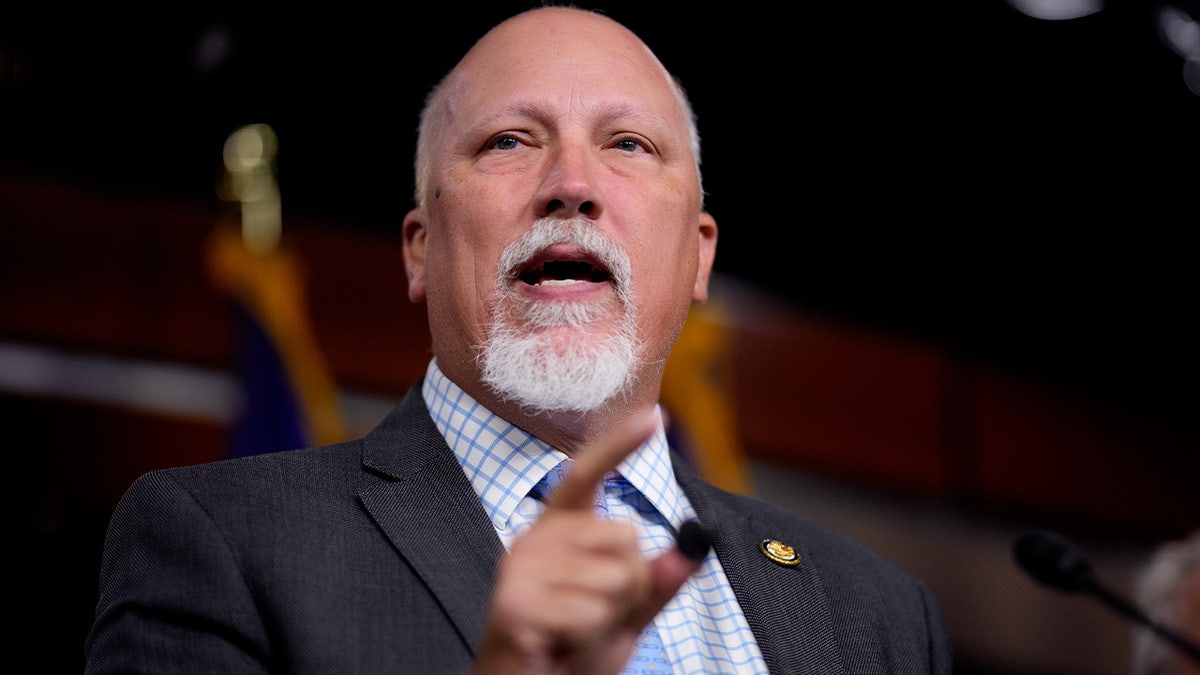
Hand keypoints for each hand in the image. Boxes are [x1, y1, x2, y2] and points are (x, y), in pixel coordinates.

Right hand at [472, 413, 704, 674]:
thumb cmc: (567, 656)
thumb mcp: (623, 618)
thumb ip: (654, 584)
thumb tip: (690, 547)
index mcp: (557, 531)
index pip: (588, 475)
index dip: (618, 444)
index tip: (653, 414)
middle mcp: (535, 538)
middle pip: (629, 538)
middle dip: (629, 590)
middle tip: (588, 620)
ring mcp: (521, 568)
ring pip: (619, 577)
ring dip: (609, 620)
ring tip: (572, 635)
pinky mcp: (515, 603)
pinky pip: (594, 614)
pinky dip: (590, 641)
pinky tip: (558, 647)